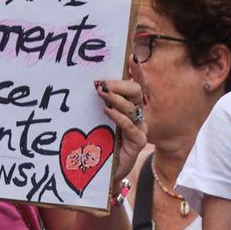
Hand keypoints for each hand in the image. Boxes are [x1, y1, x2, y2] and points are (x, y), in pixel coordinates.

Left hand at [99, 61, 147, 186]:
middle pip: (137, 92)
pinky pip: (131, 126)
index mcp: (128, 107)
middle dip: (121, 85)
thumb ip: (98, 104)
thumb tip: (90, 84)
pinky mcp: (138, 143)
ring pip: (133, 107)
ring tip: (102, 94)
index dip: (136, 71)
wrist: (100, 172)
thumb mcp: (96, 120)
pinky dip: (118, 116)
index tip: (130, 57)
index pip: (135, 84)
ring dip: (116, 98)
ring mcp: (139, 129)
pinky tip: (107, 111)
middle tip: (103, 84)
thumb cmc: (97, 143)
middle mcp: (137, 115)